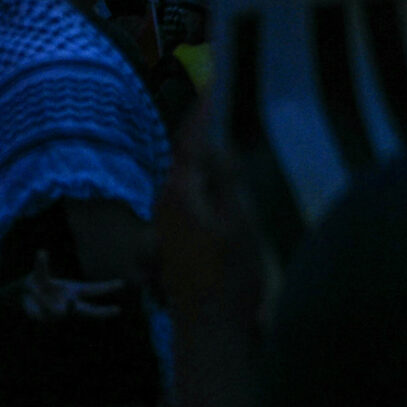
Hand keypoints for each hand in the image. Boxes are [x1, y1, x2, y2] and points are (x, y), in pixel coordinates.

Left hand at [21, 251, 124, 321]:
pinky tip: (33, 300)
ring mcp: (62, 314)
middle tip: (118, 310)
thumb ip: (41, 265)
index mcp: (73, 291)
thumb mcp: (38, 274)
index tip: (122, 283)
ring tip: (47, 294)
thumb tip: (41, 252)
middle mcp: (71, 304)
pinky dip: (39, 304)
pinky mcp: (50, 321)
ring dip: (55, 302)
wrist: (25, 299)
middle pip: (90, 310)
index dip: (107, 286)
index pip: (93, 289)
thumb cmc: (38, 285)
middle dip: (102, 311)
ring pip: (64, 312)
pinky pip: (45, 313)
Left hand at [156, 101, 266, 326]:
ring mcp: (170, 221)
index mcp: (179, 190)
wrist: (211, 329)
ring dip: (208, 152)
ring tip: (231, 129)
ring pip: (191, 173)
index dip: (204, 107)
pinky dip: (210, 177)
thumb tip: (218, 139)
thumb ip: (227, 180)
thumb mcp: (239, 223)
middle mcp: (167, 200)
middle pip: (188, 152)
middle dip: (205, 124)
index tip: (214, 76)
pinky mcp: (180, 238)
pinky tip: (228, 179)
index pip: (191, 136)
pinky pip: (196, 194)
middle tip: (227, 95)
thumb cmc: (229, 276)